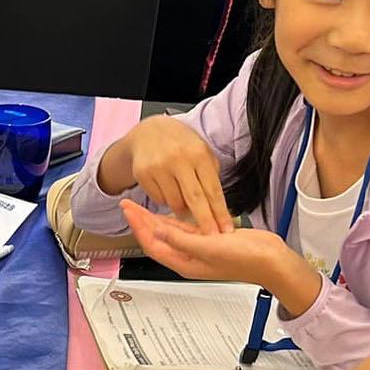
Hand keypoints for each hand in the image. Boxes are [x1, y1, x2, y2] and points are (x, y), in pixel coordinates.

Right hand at [107, 115, 233, 232]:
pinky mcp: (143, 174)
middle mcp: (178, 159)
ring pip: (175, 203)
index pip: (213, 189)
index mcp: (198, 154)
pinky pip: (159, 200)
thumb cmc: (180, 144)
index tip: (226, 229)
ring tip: (185, 204)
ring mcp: (159, 167)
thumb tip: (217, 205)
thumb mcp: (201, 150)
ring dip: (183, 210)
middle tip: (212, 237)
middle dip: (205, 221)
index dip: (220, 212)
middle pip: (195, 199)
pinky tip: (168, 189)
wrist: (148, 132)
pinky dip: (166, 200)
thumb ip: (210, 174)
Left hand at [120, 205, 301, 289]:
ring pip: (171, 232)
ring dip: (156, 219)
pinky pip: (187, 229)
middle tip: (128, 204)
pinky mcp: (211, 240)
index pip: (152, 244)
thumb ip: (181, 239)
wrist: (271, 260)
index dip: (138, 227)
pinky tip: (170, 210)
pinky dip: (176, 219)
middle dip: (141, 221)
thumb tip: (156, 230)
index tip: (128, 210)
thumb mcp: (208, 248)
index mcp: (184, 262)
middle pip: (157, 237)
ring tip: (142, 205)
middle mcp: (189, 257)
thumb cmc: (246, 260)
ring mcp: (200, 249)